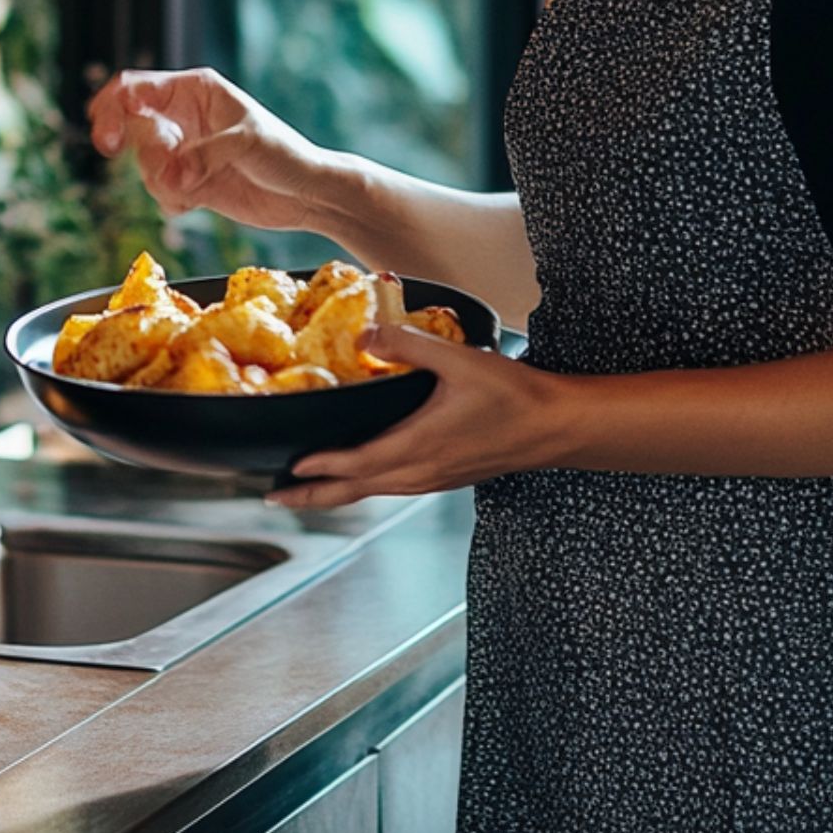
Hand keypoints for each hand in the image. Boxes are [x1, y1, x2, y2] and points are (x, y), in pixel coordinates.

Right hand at [86, 67, 358, 228]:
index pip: (136, 88)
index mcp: (195, 90)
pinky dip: (171, 201)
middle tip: (166, 172)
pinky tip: (196, 203)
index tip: (108, 138)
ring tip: (191, 190)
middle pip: (133, 129)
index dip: (112, 108)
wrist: (307, 196)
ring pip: (145, 165)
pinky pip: (160, 191)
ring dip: (161, 182)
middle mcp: (185, 117)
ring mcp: (185, 150)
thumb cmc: (286, 155)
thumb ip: (202, 155)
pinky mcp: (189, 181)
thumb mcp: (246, 144)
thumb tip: (170, 174)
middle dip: (146, 155)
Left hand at [270, 324, 568, 508]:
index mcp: (417, 447)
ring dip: (337, 493)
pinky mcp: (445, 478)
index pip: (354, 464)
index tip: (285, 470)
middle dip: (312, 496)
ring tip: (307, 491)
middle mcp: (419, 472)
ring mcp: (432, 480)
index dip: (318, 468)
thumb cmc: (515, 396)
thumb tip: (368, 333)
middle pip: (354, 491)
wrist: (557, 427)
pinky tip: (362, 476)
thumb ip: (410, 345)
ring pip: (372, 492)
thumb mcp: (460, 361)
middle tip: (274, 500)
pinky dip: (366, 486)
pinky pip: (393, 488)